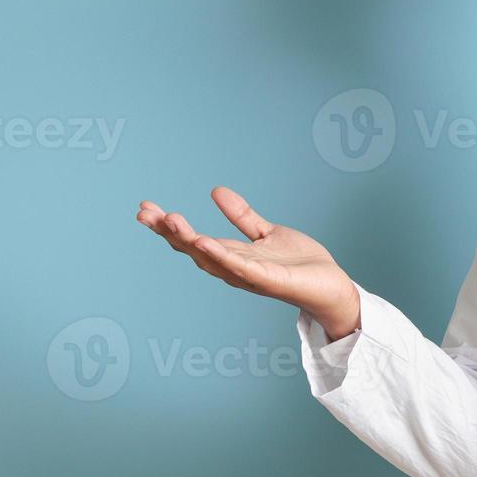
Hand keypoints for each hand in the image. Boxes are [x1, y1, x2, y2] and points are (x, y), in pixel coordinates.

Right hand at [136, 187, 360, 340]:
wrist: (331, 286)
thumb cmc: (299, 264)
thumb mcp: (266, 233)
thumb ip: (242, 216)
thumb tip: (215, 191)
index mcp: (232, 256)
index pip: (193, 240)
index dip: (169, 226)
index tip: (146, 208)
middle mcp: (234, 269)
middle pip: (193, 250)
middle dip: (169, 232)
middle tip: (145, 213)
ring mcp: (249, 276)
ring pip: (211, 258)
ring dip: (189, 240)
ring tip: (170, 221)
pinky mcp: (269, 280)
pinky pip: (241, 267)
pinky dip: (222, 256)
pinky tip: (205, 242)